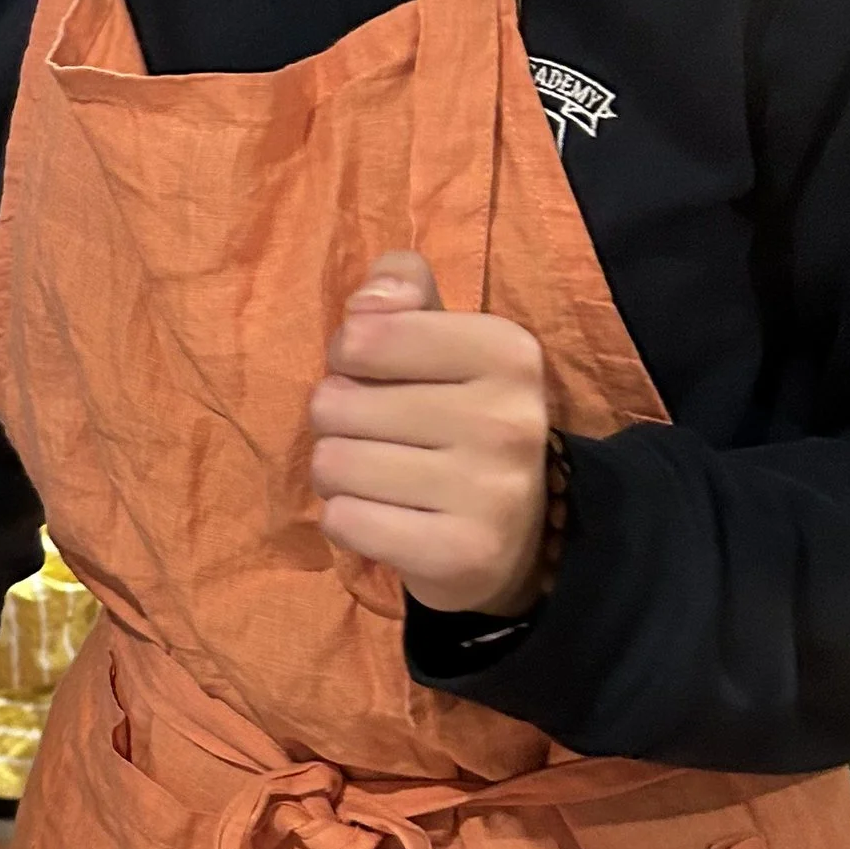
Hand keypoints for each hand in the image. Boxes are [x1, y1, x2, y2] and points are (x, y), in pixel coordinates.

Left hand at [307, 250, 548, 614]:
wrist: (517, 538)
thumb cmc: (459, 420)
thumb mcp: (443, 342)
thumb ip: (401, 294)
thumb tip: (367, 301)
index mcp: (506, 351)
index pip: (365, 335)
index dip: (349, 357)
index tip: (380, 378)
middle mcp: (506, 419)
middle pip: (335, 402)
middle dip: (338, 422)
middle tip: (379, 438)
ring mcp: (490, 491)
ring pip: (332, 463)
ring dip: (337, 475)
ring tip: (379, 480)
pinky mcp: (461, 554)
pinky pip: (342, 520)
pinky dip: (347, 521)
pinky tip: (386, 518)